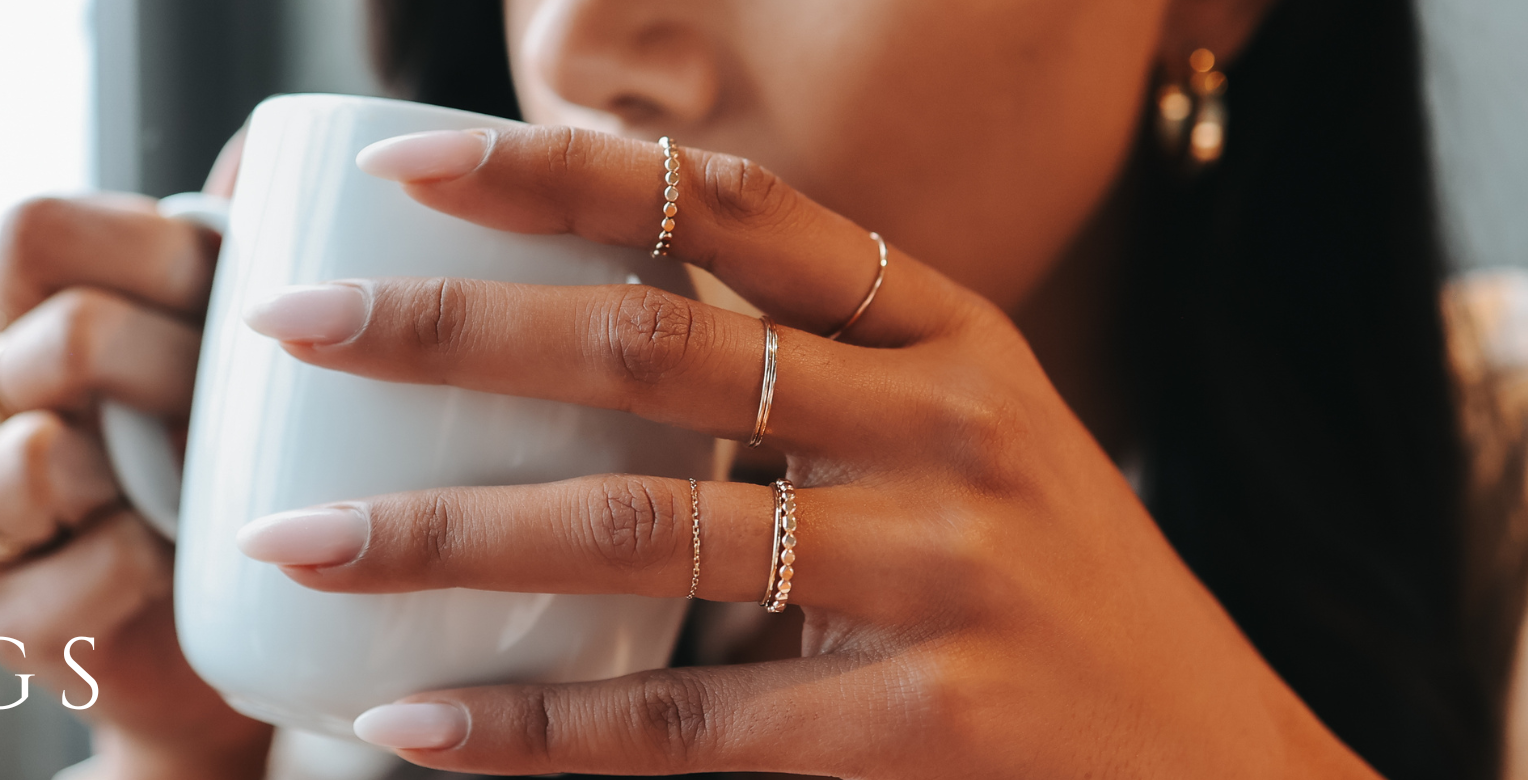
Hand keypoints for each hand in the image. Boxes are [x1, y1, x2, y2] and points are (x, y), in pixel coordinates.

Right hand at [0, 181, 270, 775]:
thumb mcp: (236, 357)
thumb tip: (277, 148)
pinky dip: (148, 564)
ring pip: (40, 451)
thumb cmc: (231, 472)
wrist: (232, 639)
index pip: (38, 230)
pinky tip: (178, 566)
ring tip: (192, 493)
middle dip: (178, 366)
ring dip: (151, 470)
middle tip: (228, 411)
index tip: (231, 294)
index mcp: (25, 323)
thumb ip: (237, 255)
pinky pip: (78, 564)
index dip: (152, 249)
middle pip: (62, 335)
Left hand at [232, 127, 1382, 778]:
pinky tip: (422, 718)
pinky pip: (686, 727)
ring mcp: (946, 574)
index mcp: (953, 334)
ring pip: (646, 530)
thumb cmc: (1060, 592)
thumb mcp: (976, 440)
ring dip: (449, 534)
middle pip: (659, 344)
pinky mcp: (929, 726)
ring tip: (301, 543)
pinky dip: (540, 726)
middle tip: (298, 327)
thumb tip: (591, 347)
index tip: (410, 159)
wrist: (1229, 765)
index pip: (736, 207)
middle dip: (454, 329)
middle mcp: (951, 428)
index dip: (563, 171)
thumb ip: (825, 383)